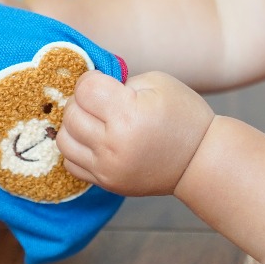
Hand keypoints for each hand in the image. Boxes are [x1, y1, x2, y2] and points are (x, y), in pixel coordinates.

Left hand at [57, 70, 213, 195]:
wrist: (200, 162)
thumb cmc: (183, 116)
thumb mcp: (157, 83)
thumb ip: (119, 82)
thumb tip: (89, 87)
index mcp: (129, 114)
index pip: (85, 89)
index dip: (91, 80)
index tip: (103, 83)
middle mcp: (113, 144)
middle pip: (72, 113)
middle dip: (82, 101)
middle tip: (101, 101)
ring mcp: (108, 167)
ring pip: (64, 139)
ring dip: (75, 125)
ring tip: (94, 121)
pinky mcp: (106, 183)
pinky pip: (71, 163)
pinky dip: (77, 149)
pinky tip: (95, 141)